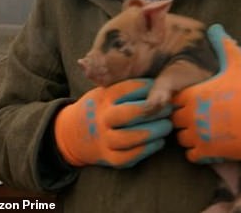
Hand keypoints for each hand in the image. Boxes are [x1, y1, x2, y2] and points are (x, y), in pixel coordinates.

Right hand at [54, 78, 171, 167]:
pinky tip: (158, 142)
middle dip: (154, 110)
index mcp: (103, 97)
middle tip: (168, 108)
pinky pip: (130, 156)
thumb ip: (126, 89)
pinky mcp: (109, 158)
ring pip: (132, 137)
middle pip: (131, 113)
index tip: (162, 87)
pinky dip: (148, 149)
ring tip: (167, 125)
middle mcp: (102, 118)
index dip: (148, 87)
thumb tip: (159, 83)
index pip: (128, 89)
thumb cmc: (100, 108)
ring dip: (154, 131)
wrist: (72, 134)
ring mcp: (104, 139)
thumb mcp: (105, 92)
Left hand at [172, 24, 240, 163]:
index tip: (196, 96)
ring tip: (205, 127)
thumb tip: (215, 27)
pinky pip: (192, 156)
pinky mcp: (213, 153)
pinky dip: (197, 151)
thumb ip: (224, 45)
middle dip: (184, 116)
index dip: (183, 97)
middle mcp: (195, 115)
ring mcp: (203, 136)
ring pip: (181, 138)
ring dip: (189, 134)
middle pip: (175, 119)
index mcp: (197, 93)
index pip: (173, 97)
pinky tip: (211, 141)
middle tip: (201, 112)